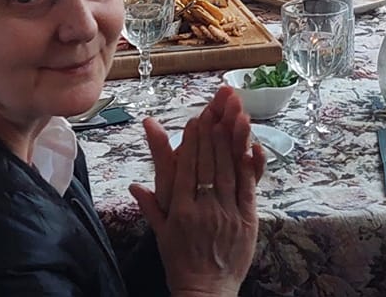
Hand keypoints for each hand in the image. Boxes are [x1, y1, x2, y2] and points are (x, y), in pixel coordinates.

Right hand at [133, 85, 262, 295]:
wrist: (205, 291)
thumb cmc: (181, 262)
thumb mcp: (161, 234)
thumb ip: (150, 207)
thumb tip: (134, 186)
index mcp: (180, 211)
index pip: (185, 169)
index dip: (191, 143)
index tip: (194, 120)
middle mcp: (203, 209)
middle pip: (207, 164)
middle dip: (211, 133)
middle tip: (215, 108)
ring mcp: (227, 213)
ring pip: (228, 171)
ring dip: (230, 141)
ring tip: (231, 117)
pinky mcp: (247, 220)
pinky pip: (248, 187)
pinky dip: (250, 166)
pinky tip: (251, 146)